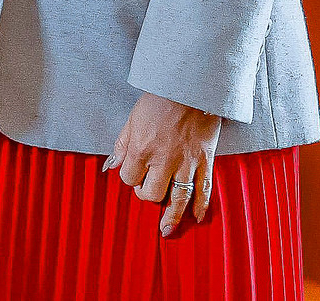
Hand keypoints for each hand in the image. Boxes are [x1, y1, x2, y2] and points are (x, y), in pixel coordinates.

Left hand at [110, 93, 220, 235]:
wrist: (191, 89)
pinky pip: (203, 190)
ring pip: (179, 199)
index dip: (129, 178)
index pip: (129, 178)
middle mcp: (163, 160)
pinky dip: (200, 206)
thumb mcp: (132, 120)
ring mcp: (186, 163)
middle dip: (147, 194)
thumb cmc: (159, 101)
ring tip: (167, 230)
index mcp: (142, 149)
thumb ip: (123, 144)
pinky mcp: (205, 162)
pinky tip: (196, 217)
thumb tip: (114, 164)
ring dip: (172, 217)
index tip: (133, 174)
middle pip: (152, 193)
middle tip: (149, 188)